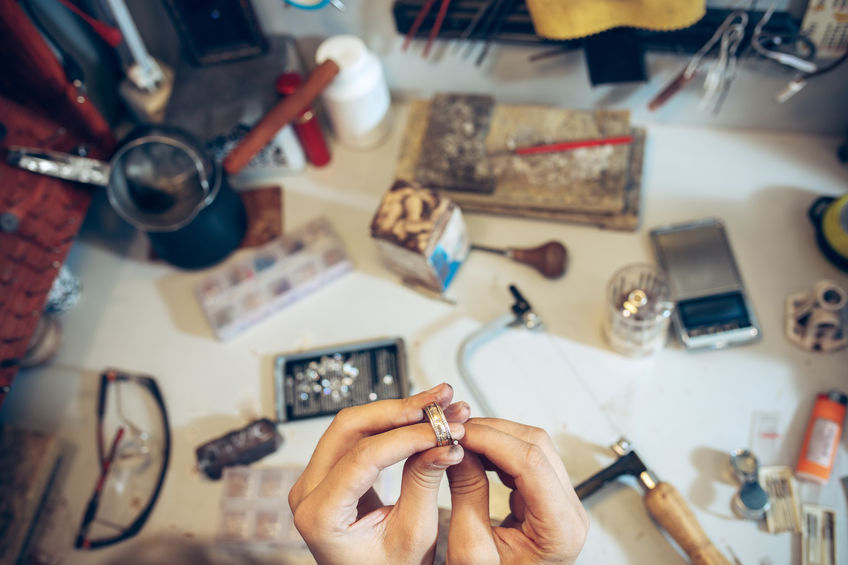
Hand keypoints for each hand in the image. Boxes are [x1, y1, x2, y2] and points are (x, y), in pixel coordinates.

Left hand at [289, 383, 470, 564]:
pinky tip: (422, 418)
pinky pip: (358, 436)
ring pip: (355, 425)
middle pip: (350, 427)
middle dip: (401, 410)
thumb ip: (424, 483)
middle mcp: (307, 492)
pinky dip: (393, 425)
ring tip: (439, 404)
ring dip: (400, 411)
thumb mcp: (413, 536)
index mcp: (318, 516)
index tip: (444, 429)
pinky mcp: (330, 473)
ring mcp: (315, 480)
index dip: (407, 436)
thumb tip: (446, 443)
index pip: (363, 456)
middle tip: (441, 401)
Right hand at [446, 419, 588, 564]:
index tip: (459, 432)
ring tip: (459, 439)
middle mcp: (570, 511)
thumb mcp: (471, 549)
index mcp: (560, 529)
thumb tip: (456, 448)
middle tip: (454, 429)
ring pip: (533, 447)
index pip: (531, 463)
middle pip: (537, 447)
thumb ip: (466, 494)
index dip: (491, 439)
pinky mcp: (549, 499)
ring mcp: (563, 503)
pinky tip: (474, 452)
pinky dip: (498, 451)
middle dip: (492, 431)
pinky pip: (527, 461)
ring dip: (494, 437)